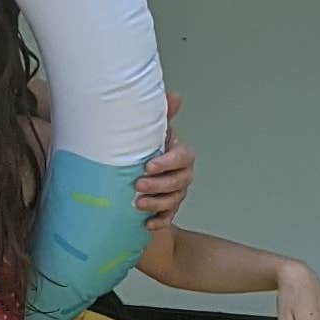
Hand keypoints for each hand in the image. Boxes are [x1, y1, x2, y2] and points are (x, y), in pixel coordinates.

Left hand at [135, 94, 193, 231]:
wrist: (137, 173)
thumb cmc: (147, 150)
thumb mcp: (153, 132)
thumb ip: (162, 116)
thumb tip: (174, 95)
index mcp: (180, 154)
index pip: (182, 157)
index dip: (167, 162)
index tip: (148, 166)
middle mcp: (182, 174)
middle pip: (178, 181)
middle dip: (158, 185)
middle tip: (138, 185)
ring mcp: (176, 193)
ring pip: (173, 200)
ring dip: (156, 203)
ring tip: (137, 203)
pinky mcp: (168, 210)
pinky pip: (168, 218)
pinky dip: (158, 222)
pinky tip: (146, 224)